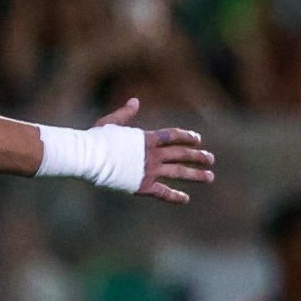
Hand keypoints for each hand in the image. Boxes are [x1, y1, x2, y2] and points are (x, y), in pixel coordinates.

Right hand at [98, 98, 215, 203]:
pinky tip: (186, 199)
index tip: (198, 140)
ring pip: (178, 172)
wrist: (89, 157)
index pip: (173, 136)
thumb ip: (126, 114)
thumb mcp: (111, 122)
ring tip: (209, 177)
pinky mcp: (143, 185)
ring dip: (195, 174)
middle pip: (181, 154)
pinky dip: (175, 196)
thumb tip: (135, 101)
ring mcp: (149, 170)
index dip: (187, 137)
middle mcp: (152, 154)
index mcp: (146, 138)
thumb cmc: (95, 139)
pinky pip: (163, 192)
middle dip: (198, 156)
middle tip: (211, 159)